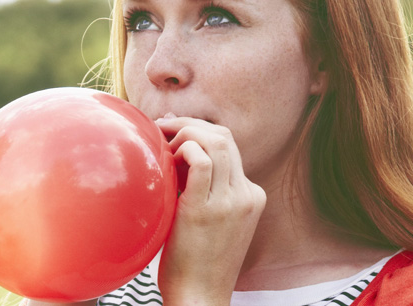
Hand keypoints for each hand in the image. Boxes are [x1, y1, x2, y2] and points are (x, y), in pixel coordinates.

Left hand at [154, 115, 266, 305]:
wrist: (201, 297)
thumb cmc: (197, 263)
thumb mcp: (213, 222)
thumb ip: (205, 192)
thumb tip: (177, 159)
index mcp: (251, 196)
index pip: (229, 145)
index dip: (199, 131)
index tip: (173, 131)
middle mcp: (246, 195)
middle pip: (224, 136)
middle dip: (190, 124)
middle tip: (162, 127)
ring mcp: (231, 201)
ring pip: (215, 141)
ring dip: (184, 133)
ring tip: (161, 143)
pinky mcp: (208, 210)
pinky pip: (200, 161)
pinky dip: (183, 150)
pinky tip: (166, 161)